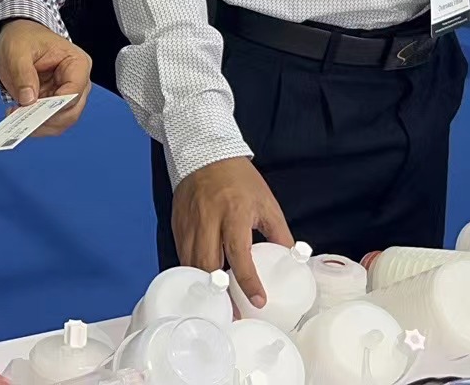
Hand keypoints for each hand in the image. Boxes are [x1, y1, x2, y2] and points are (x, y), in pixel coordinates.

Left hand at [0, 19, 91, 136]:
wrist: (17, 37)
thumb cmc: (23, 37)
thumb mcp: (17, 50)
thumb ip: (23, 73)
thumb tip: (28, 100)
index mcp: (77, 63)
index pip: (74, 92)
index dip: (55, 105)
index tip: (33, 109)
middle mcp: (78, 82)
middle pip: (71, 112)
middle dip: (46, 119)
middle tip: (21, 117)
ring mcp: (66, 95)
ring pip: (61, 122)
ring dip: (38, 124)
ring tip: (15, 114)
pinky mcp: (53, 104)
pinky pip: (49, 122)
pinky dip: (33, 124)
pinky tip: (16, 114)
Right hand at [171, 156, 291, 306]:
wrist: (205, 153)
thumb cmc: (239, 179)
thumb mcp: (267, 203)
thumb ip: (280, 233)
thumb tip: (292, 259)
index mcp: (234, 213)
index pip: (240, 254)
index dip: (249, 281)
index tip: (258, 301)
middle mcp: (208, 220)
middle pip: (208, 265)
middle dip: (220, 294)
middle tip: (233, 315)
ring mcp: (189, 223)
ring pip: (191, 263)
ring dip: (204, 287)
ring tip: (218, 305)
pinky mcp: (177, 224)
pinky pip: (182, 254)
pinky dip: (193, 271)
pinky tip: (203, 281)